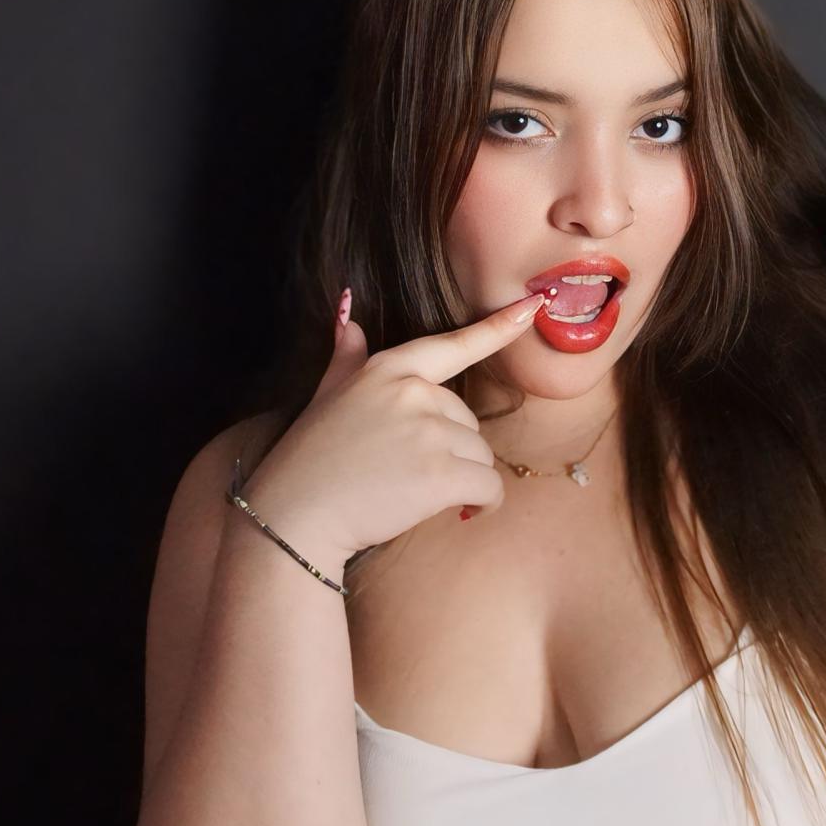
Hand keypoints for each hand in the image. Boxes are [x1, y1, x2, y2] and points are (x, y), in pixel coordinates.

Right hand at [240, 287, 549, 557]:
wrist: (293, 516)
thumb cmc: (310, 460)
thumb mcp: (326, 396)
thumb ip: (346, 357)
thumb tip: (347, 316)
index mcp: (387, 370)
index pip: (452, 345)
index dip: (497, 327)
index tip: (532, 308)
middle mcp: (412, 393)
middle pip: (468, 420)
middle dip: (451, 450)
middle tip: (407, 472)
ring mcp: (427, 432)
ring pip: (481, 455)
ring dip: (464, 479)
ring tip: (418, 494)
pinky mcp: (441, 474)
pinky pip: (490, 486)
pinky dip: (486, 503)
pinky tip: (463, 512)